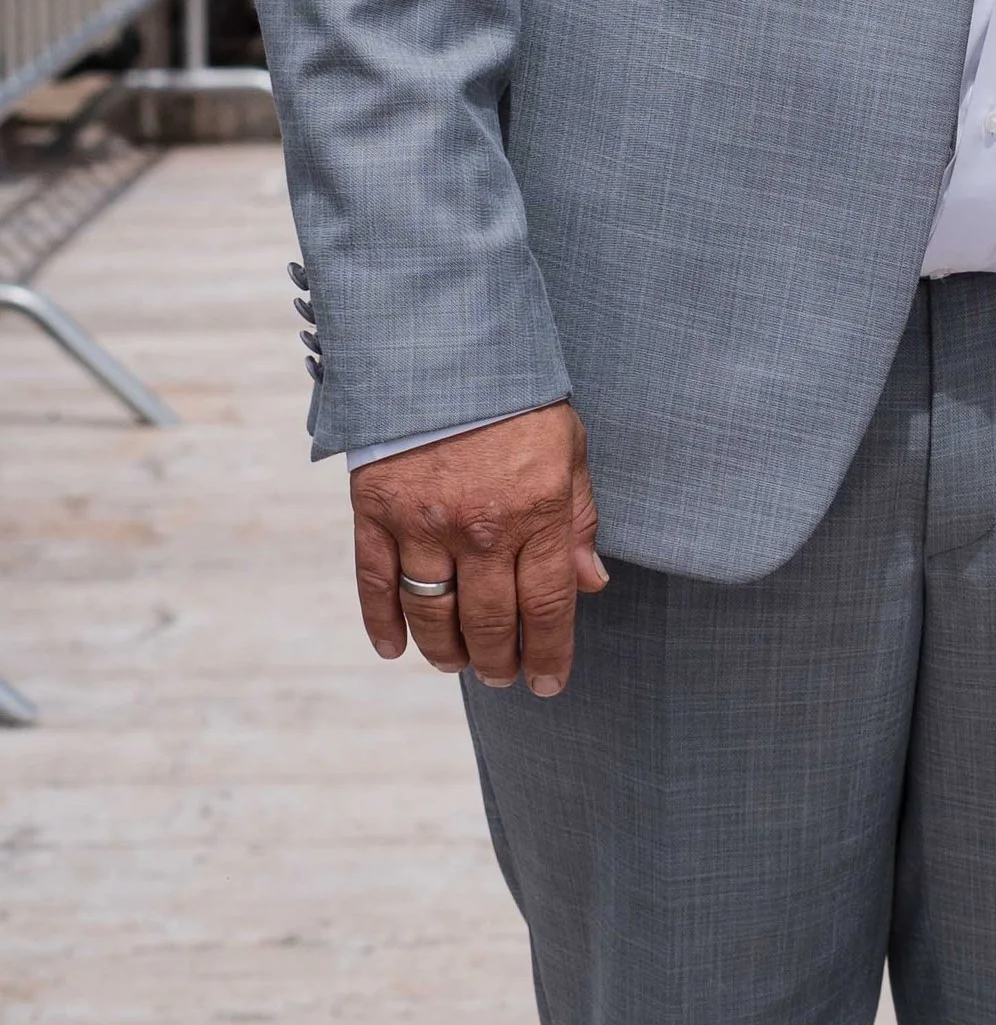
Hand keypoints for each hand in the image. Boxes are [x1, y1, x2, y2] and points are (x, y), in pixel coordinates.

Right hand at [352, 405, 604, 698]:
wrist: (444, 342)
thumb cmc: (516, 396)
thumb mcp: (569, 448)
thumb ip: (579, 518)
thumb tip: (591, 583)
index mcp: (536, 510)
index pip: (547, 604)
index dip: (550, 652)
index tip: (549, 681)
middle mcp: (480, 525)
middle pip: (490, 620)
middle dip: (500, 661)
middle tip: (503, 678)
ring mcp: (423, 521)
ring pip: (433, 612)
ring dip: (447, 651)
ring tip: (458, 664)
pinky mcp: (375, 510)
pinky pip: (376, 582)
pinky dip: (383, 623)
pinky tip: (395, 648)